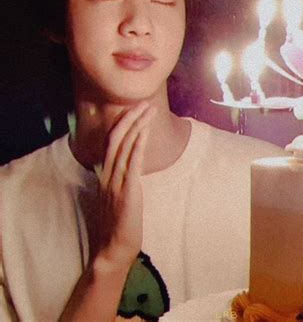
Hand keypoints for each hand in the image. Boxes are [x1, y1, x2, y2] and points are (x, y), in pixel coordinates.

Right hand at [94, 101, 154, 268]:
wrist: (113, 249)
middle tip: (144, 102)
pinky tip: (145, 131)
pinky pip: (131, 163)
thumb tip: (132, 164)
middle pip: (117, 138)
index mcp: (105, 175)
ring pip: (124, 146)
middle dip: (131, 117)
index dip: (122, 123)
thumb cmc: (118, 224)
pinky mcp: (127, 191)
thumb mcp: (117, 196)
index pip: (111, 141)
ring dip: (137, 125)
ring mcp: (115, 182)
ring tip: (149, 110)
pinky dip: (138, 144)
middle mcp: (107, 174)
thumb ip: (121, 179)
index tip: (134, 109)